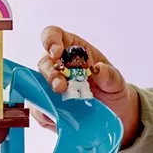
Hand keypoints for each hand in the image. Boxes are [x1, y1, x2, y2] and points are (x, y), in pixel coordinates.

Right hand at [34, 26, 139, 147]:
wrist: (115, 113)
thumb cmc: (112, 90)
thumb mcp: (116, 81)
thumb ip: (109, 75)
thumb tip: (98, 69)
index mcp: (73, 49)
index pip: (54, 35)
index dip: (50, 40)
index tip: (56, 52)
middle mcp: (58, 64)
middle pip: (44, 62)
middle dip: (50, 74)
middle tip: (60, 87)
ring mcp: (51, 85)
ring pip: (36, 85)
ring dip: (44, 94)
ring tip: (58, 105)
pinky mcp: (48, 105)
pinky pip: (38, 108)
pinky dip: (45, 113)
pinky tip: (58, 117)